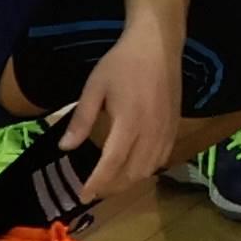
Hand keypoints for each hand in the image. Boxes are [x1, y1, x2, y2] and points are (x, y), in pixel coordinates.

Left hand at [48, 19, 190, 211]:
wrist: (158, 44)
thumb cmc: (122, 63)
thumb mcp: (94, 88)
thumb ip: (81, 120)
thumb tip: (65, 148)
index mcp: (129, 122)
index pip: (112, 164)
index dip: (97, 184)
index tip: (83, 196)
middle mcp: (150, 130)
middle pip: (132, 172)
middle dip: (112, 187)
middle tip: (93, 191)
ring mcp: (165, 129)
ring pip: (149, 168)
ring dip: (129, 181)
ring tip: (111, 183)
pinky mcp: (174, 125)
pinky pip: (162, 157)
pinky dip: (147, 169)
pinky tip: (134, 167)